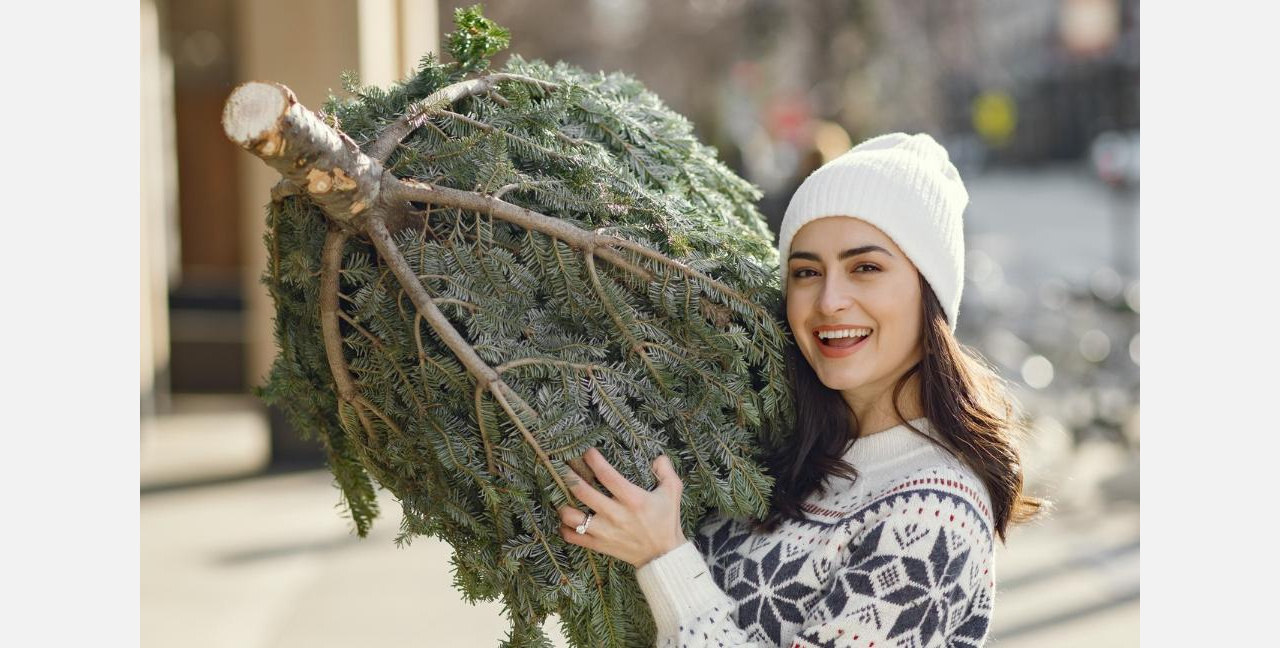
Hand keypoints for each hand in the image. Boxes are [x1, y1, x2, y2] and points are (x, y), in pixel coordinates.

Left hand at [557, 447, 686, 568]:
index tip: (587, 452)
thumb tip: (657, 457)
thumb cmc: (666, 521)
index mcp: (633, 499)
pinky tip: (566, 520)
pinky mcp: (599, 545)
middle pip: (583, 492)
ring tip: (561, 496)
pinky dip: (565, 528)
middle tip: (564, 468)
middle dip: (570, 477)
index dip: (594, 460)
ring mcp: (605, 531)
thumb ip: (666, 471)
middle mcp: (616, 514)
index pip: (607, 475)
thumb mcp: (673, 492)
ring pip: (572, 517)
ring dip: (563, 505)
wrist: (662, 554)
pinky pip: (573, 537)